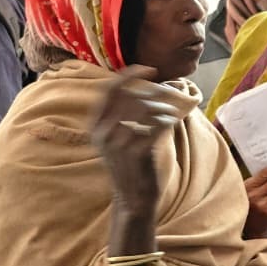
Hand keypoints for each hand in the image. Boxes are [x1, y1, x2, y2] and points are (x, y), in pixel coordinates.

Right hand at [90, 66, 185, 204]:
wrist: (133, 196)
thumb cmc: (131, 162)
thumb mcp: (118, 137)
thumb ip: (125, 113)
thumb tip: (148, 87)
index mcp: (95, 125)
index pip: (110, 89)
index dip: (130, 75)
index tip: (150, 69)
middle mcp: (102, 132)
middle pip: (132, 96)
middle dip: (154, 92)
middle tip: (169, 94)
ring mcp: (118, 142)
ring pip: (146, 109)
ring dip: (163, 107)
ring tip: (169, 114)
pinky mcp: (136, 152)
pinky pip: (157, 124)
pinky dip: (168, 119)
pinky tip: (171, 123)